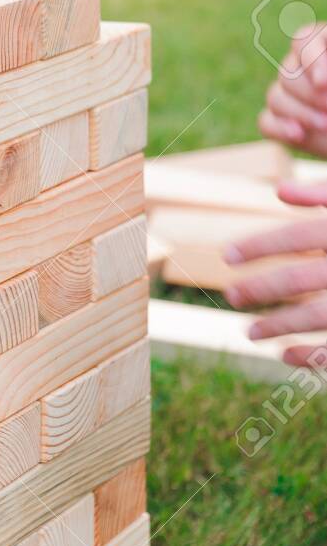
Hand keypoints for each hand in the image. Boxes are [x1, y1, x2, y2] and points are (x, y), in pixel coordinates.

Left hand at [225, 178, 326, 362]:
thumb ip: (324, 193)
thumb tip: (280, 190)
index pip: (297, 235)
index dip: (259, 246)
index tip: (228, 255)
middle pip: (299, 279)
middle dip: (260, 288)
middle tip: (231, 294)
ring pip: (315, 316)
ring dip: (278, 326)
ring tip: (248, 332)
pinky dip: (310, 355)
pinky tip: (284, 354)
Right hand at [259, 23, 326, 152]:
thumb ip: (326, 72)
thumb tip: (320, 80)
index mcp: (326, 46)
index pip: (305, 39)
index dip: (310, 58)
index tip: (324, 83)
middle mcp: (305, 68)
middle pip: (288, 71)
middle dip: (310, 95)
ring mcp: (292, 95)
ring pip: (275, 96)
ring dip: (300, 113)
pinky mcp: (284, 123)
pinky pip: (267, 121)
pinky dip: (281, 128)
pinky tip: (300, 135)